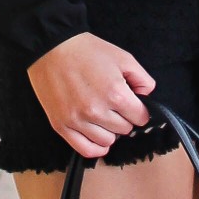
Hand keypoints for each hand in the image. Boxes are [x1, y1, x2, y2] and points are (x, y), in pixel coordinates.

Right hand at [28, 32, 155, 158]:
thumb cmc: (87, 51)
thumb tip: (147, 97)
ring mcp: (78, 121)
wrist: (51, 48)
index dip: (139, 109)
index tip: (132, 103)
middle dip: (124, 118)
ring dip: (110, 131)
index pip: (141, 118)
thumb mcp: (123, 57)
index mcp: (116, 94)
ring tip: (103, 115)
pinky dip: (96, 147)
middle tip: (114, 104)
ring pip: (107, 142)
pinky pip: (86, 150)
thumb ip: (142, 79)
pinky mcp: (62, 126)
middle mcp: (97, 111)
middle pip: (125, 130)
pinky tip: (97, 135)